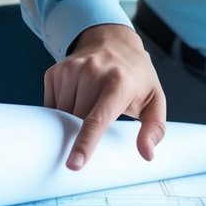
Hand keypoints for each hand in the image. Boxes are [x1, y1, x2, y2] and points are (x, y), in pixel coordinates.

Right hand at [43, 23, 166, 170]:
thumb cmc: (136, 76)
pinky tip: (78, 93)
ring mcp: (71, 70)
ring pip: (61, 114)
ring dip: (73, 116)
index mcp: (118, 83)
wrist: (114, 40)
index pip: (97, 119)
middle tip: (102, 110)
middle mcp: (92, 73)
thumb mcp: (154, 99)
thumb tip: (147, 154)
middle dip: (85, 126)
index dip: (85, 144)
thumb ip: (154, 128)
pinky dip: (62, 106)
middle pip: (76, 121)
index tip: (73, 164)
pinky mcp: (56, 70)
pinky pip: (51, 104)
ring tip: (92, 99)